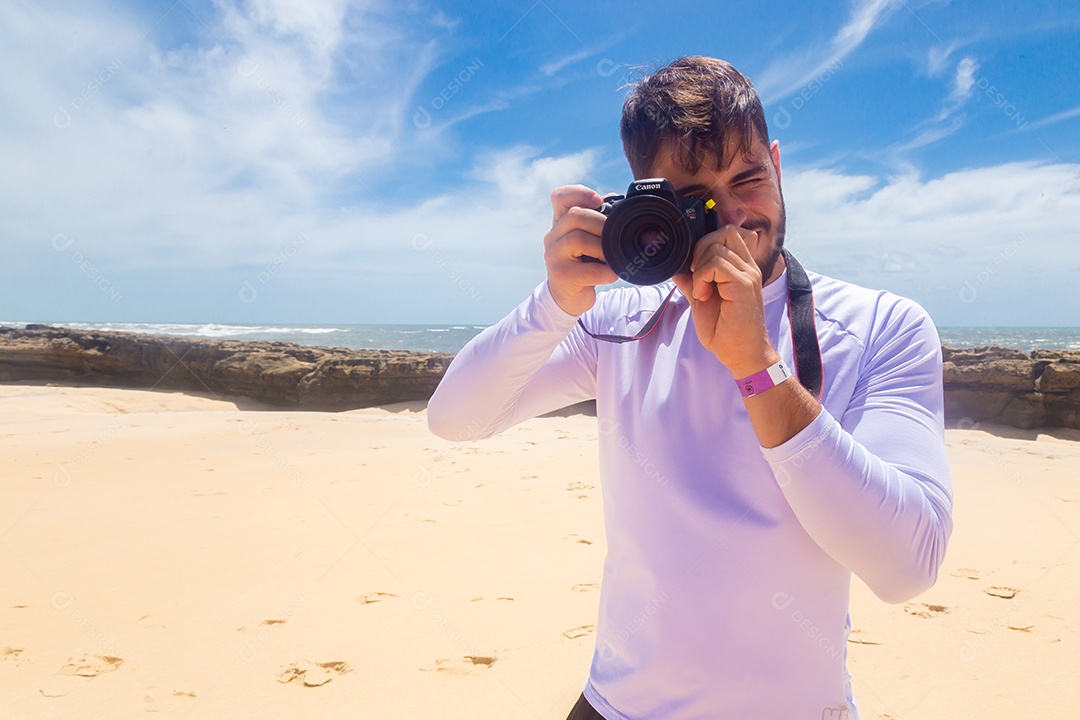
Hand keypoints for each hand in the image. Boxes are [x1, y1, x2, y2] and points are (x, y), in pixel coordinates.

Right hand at [543, 185, 618, 315]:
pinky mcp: (561, 275)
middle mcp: (553, 236)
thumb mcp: (589, 239)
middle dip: (600, 223)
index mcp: (560, 223)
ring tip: (612, 257)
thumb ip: (598, 220)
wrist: (569, 296)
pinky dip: (606, 272)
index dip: (578, 193)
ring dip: (603, 248)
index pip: (559, 197)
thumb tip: (615, 200)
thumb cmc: (583, 264)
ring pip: (578, 239)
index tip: (599, 201)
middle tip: (615, 236)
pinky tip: (612, 273)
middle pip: (574, 216)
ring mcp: (554, 256)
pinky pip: (589, 270)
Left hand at [671, 225, 778, 376]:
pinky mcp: (744, 285)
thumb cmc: (725, 331)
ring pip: (718, 245)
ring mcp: (748, 274)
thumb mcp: (701, 300)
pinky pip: (717, 264)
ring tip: (701, 290)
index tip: (696, 267)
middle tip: (696, 274)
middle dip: (702, 247)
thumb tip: (676, 268)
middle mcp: (747, 267)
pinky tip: (703, 295)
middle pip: (726, 232)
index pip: (729, 234)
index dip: (708, 242)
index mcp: (740, 268)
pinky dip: (703, 277)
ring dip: (700, 266)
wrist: (740, 354)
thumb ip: (691, 281)